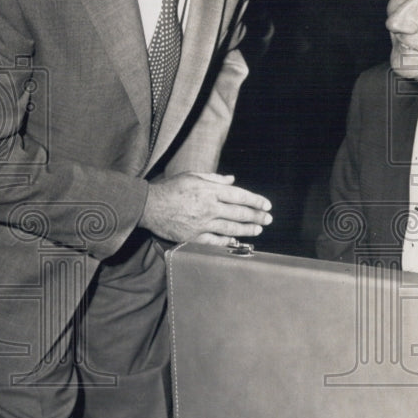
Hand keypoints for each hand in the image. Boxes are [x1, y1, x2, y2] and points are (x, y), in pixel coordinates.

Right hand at [139, 172, 271, 244]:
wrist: (149, 206)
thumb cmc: (170, 188)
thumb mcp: (193, 176)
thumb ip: (215, 179)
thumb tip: (232, 179)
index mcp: (210, 191)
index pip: (240, 196)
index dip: (256, 201)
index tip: (267, 205)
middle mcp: (209, 208)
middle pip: (240, 213)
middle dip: (257, 217)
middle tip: (268, 219)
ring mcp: (202, 224)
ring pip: (231, 228)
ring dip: (248, 230)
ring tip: (258, 230)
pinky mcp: (194, 237)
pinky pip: (216, 240)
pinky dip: (228, 241)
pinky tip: (236, 240)